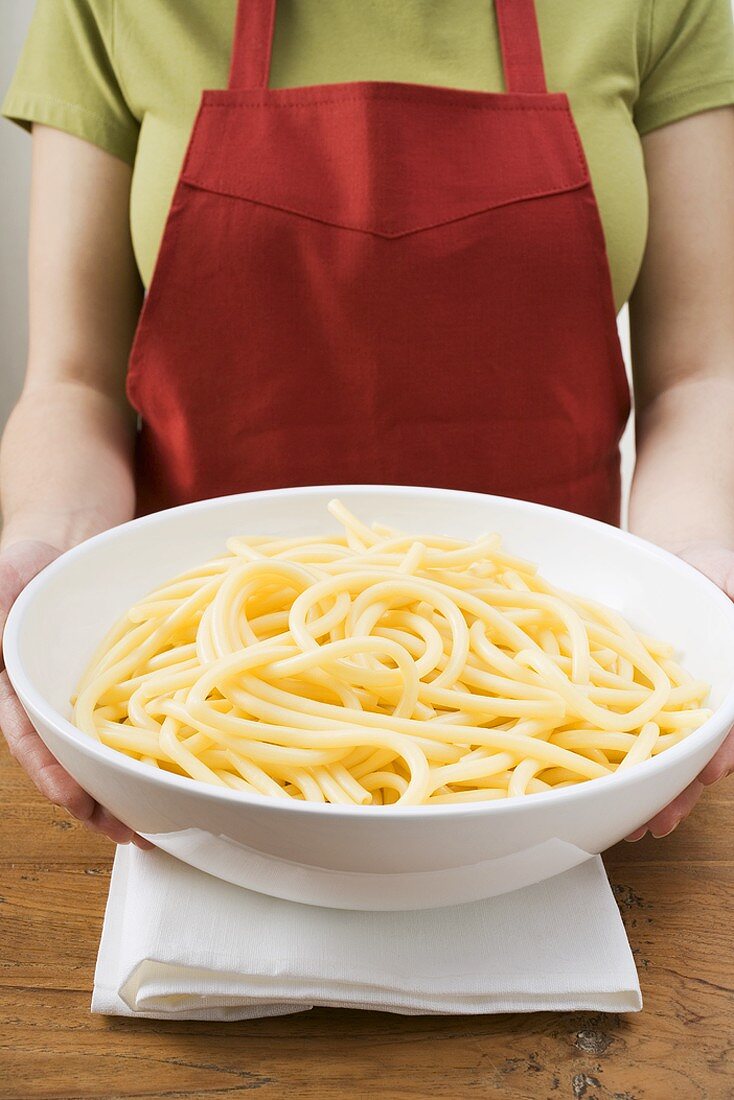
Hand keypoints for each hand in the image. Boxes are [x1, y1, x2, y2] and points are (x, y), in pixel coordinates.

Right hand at [0, 539, 151, 848]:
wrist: (59, 548)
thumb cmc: (19, 569)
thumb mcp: (0, 587)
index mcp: (16, 692)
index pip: (31, 742)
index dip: (52, 774)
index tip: (77, 800)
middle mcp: (50, 704)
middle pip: (72, 764)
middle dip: (100, 803)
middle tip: (134, 834)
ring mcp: (86, 699)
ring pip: (106, 754)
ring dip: (129, 788)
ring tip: (161, 825)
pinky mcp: (118, 688)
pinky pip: (137, 721)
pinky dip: (154, 750)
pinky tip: (179, 772)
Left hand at [626, 541, 733, 839]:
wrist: (678, 562)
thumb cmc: (718, 575)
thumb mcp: (732, 585)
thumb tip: (733, 631)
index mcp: (727, 688)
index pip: (728, 728)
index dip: (721, 752)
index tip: (709, 774)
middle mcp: (700, 705)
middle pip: (695, 755)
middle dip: (679, 790)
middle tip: (659, 820)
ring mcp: (665, 704)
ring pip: (661, 754)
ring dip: (648, 790)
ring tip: (630, 824)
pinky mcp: (630, 699)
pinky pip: (619, 729)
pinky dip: (612, 761)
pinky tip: (600, 790)